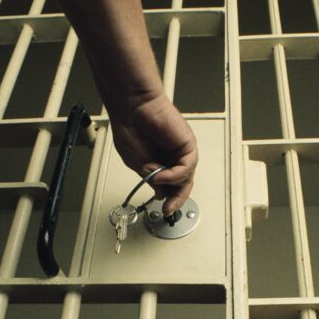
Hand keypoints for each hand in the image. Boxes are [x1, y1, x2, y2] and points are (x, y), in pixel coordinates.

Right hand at [110, 93, 197, 214]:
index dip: (170, 200)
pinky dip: (175, 175)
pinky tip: (161, 174)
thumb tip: (162, 193)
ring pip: (186, 178)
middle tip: (170, 208)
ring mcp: (180, 151)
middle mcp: (173, 157)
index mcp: (160, 162)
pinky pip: (187, 167)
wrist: (132, 108)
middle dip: (177, 198)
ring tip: (154, 177)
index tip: (165, 210)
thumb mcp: (138, 165)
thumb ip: (151, 179)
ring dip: (170, 182)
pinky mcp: (187, 145)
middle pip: (183, 184)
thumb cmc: (131, 129)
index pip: (172, 187)